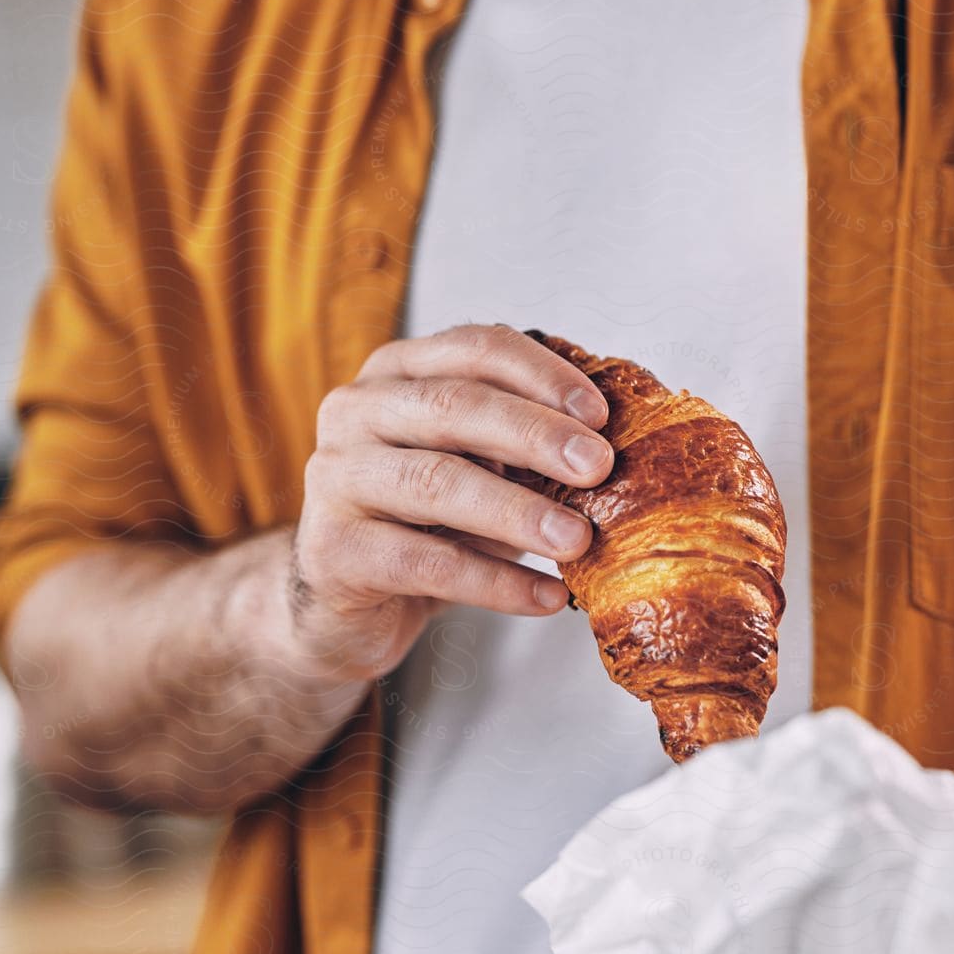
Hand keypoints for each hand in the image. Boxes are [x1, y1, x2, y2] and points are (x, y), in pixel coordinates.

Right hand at [290, 323, 613, 679]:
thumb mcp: (477, 468)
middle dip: (536, 436)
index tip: (600, 414)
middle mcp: (356, 410)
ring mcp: (336, 478)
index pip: (475, 348)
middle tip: (598, 468)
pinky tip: (546, 595)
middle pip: (454, 408)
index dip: (541, 376)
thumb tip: (619, 442)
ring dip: (517, 512)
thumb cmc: (423, 522)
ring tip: (578, 539)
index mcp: (398, 371)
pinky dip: (495, 581)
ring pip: (437, 484)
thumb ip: (525, 446)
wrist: (347, 604)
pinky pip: (426, 563)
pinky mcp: (334, 549)